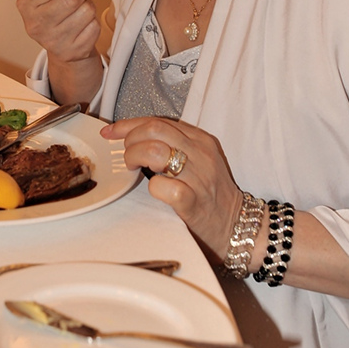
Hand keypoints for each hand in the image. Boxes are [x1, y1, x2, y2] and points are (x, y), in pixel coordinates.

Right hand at [17, 0, 100, 63]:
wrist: (57, 42)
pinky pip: (94, 27)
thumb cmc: (51, 6)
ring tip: (77, 9)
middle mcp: (36, 23)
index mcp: (26, 1)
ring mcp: (53, 40)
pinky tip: (81, 24)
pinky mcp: (71, 51)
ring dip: (88, 5)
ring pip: (86, 11)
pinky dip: (93, 22)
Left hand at [100, 116, 242, 262]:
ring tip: (135, 169)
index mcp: (200, 140)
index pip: (158, 121)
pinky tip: (154, 190)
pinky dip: (152, 187)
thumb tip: (134, 139)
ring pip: (155, 151)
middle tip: (126, 156)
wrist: (238, 227)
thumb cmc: (211, 195)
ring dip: (135, 157)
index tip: (110, 131)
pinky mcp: (194, 202)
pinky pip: (165, 187)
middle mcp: (200, 153)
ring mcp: (198, 177)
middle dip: (130, 139)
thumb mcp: (198, 160)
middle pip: (154, 129)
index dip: (128, 124)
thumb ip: (174, 146)